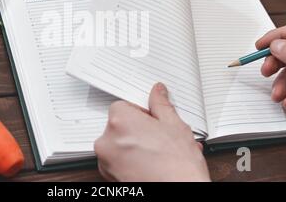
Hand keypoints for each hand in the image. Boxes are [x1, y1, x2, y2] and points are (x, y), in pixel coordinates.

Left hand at [94, 83, 209, 181]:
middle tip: (156, 137)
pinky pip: (116, 160)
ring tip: (156, 152)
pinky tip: (149, 162)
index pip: (122, 105)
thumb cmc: (177, 166)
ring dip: (133, 145)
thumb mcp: (174, 125)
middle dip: (137, 128)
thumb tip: (157, 92)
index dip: (140, 112)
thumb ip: (161, 104)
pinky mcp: (109, 176)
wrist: (179, 192)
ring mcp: (106, 160)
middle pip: (118, 124)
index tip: (152, 120)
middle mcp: (107, 140)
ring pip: (118, 143)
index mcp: (120, 121)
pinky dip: (129, 160)